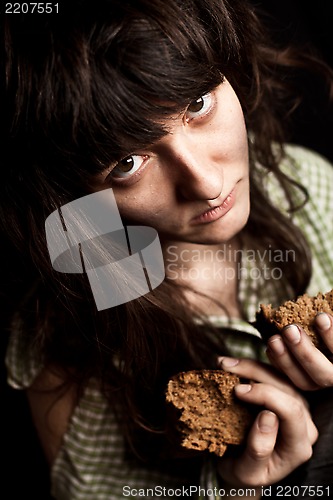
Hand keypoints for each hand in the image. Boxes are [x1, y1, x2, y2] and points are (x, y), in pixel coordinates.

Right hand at [217, 357, 317, 487]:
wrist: (240, 466)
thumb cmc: (244, 472)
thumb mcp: (247, 471)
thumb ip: (259, 450)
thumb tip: (267, 416)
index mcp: (299, 446)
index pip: (291, 411)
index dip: (266, 396)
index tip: (237, 391)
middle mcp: (304, 424)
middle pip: (286, 387)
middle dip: (255, 372)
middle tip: (225, 367)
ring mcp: (296, 406)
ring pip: (280, 375)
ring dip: (251, 365)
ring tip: (224, 363)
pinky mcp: (284, 395)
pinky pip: (272, 373)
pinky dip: (250, 365)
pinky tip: (231, 363)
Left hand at [266, 313, 332, 389]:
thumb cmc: (329, 327)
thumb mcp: (331, 322)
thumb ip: (328, 324)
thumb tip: (322, 314)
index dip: (332, 336)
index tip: (321, 317)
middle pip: (325, 375)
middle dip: (306, 352)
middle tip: (290, 329)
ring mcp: (320, 383)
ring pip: (305, 382)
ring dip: (286, 360)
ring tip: (274, 339)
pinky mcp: (303, 382)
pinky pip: (289, 383)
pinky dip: (279, 365)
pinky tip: (270, 348)